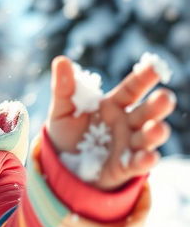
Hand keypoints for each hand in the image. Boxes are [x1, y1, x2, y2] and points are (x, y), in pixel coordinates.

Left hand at [46, 55, 175, 190]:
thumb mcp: (62, 110)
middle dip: (157, 105)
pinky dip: (144, 160)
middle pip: (146, 112)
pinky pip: (137, 163)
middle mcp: (127, 123)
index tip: (155, 66)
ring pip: (147, 137)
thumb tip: (60, 60)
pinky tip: (149, 156)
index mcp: (113, 105)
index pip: (132, 88)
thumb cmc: (67, 133)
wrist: (62, 165)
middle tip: (165, 97)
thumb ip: (64, 87)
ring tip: (157, 128)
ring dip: (155, 133)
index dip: (144, 78)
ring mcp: (128, 145)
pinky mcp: (124, 167)